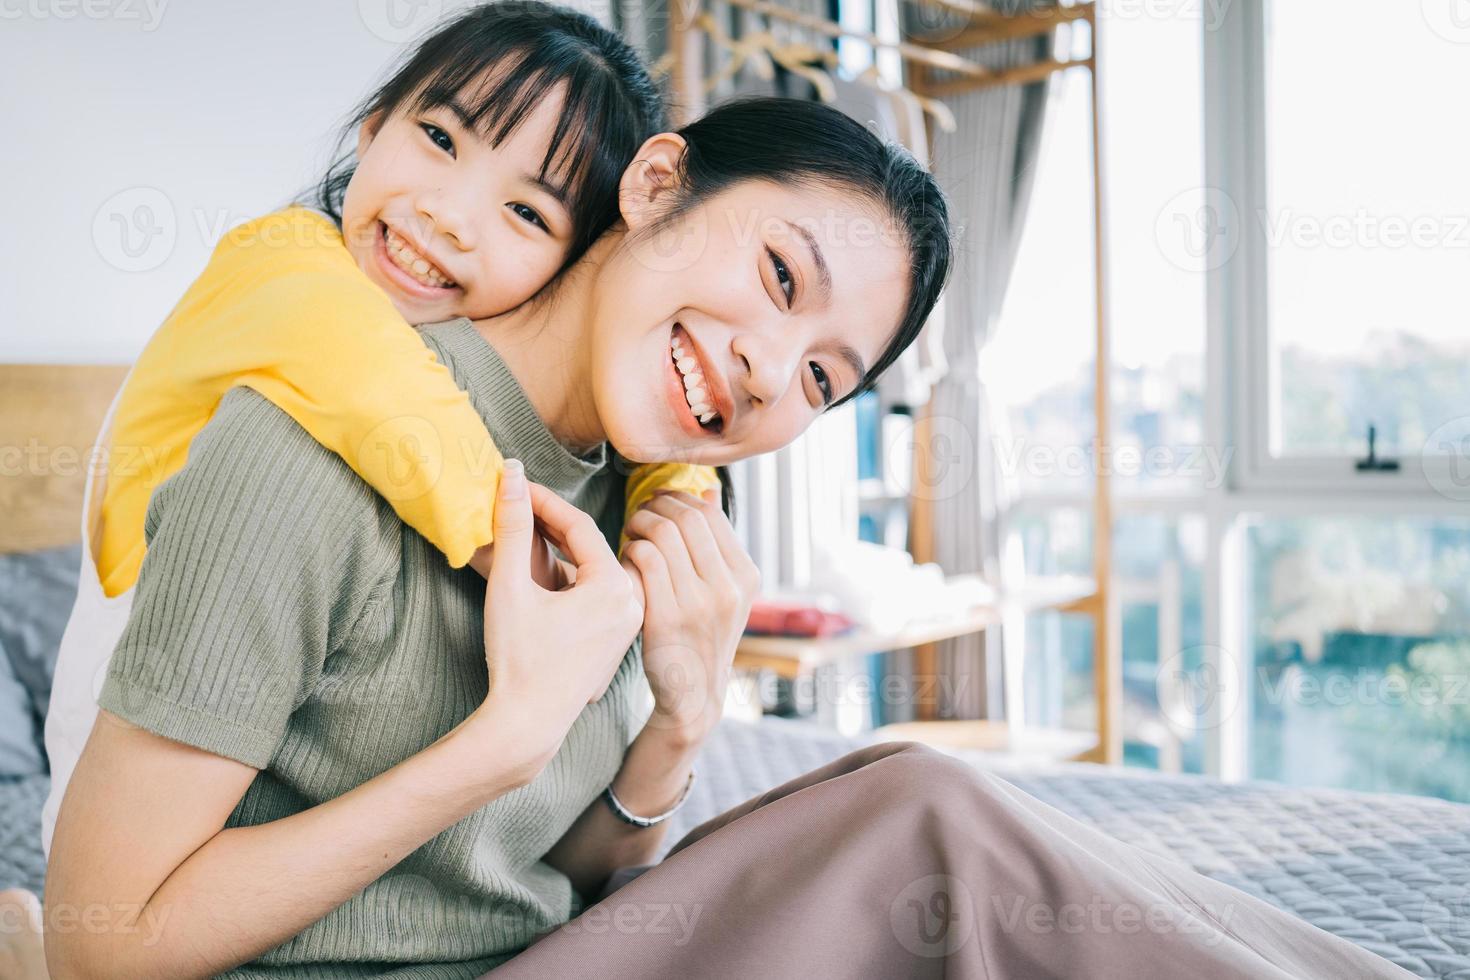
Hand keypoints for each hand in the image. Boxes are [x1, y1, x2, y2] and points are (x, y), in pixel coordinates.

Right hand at [473, 460, 642, 775]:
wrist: (527, 724)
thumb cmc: (517, 658)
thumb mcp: (509, 586)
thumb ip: (512, 527)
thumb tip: (511, 475)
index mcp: (614, 587)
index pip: (578, 526)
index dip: (541, 502)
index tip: (513, 485)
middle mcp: (632, 602)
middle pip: (590, 546)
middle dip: (550, 523)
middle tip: (516, 503)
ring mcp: (629, 622)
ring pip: (594, 569)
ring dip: (561, 549)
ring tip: (523, 532)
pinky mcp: (618, 638)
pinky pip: (597, 593)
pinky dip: (570, 577)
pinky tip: (540, 572)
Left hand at [620, 488, 760, 742]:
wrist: (693, 697)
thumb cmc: (700, 637)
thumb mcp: (724, 593)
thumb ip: (716, 544)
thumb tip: (707, 491)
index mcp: (747, 576)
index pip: (710, 514)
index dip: (678, 499)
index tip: (660, 503)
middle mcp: (729, 588)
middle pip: (686, 518)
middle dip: (656, 506)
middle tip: (640, 513)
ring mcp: (700, 604)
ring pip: (663, 535)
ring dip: (639, 525)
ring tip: (631, 533)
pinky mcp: (669, 618)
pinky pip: (644, 560)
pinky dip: (630, 551)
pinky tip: (626, 559)